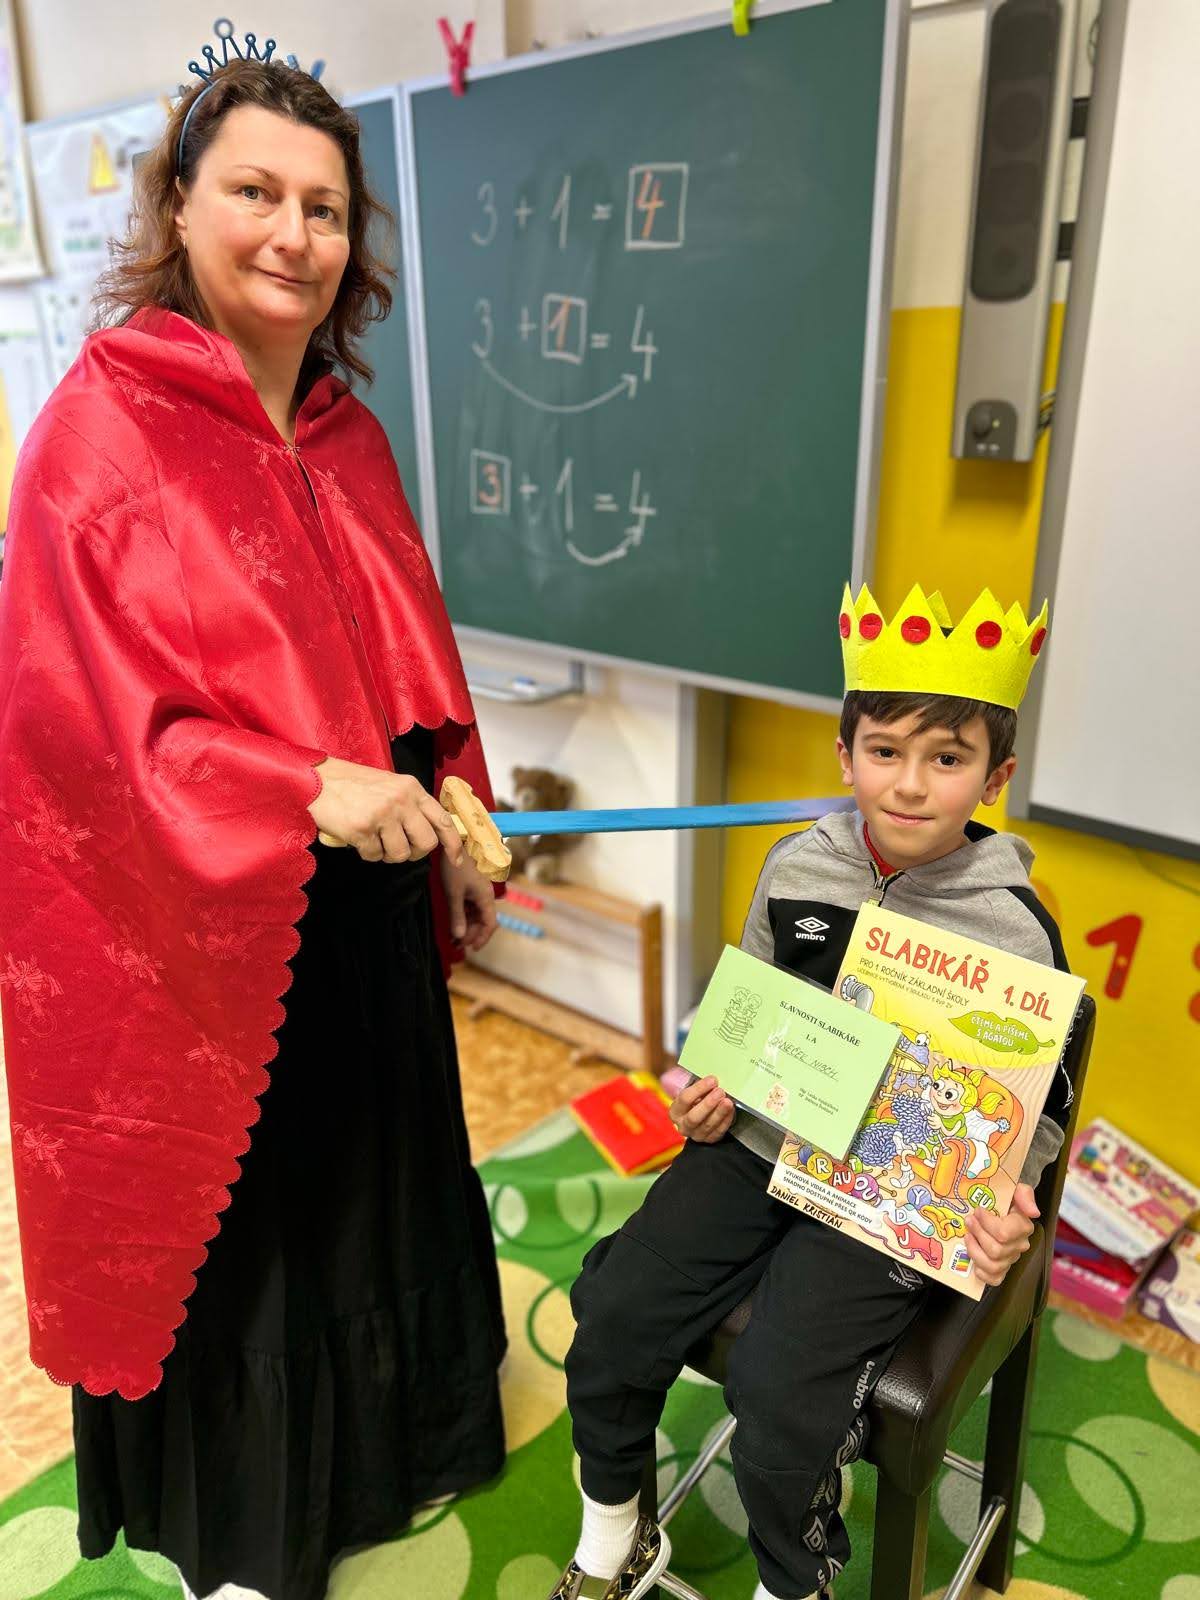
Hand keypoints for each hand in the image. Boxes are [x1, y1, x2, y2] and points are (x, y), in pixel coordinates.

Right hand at [308, 756, 463, 866]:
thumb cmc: (350, 783)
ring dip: (386, 854)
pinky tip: (357, 839)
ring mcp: (382, 815)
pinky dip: (365, 853)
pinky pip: (374, 856)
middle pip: (426, 843)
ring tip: (373, 840)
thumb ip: (409, 804)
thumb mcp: (388, 785)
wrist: (315, 779)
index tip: (457, 860)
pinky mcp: (362, 829)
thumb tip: (425, 833)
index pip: (443, 820)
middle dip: (414, 853)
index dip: (453, 844)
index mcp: (411, 788)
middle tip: (398, 849)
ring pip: (400, 854)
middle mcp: (401, 800)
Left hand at [441, 851, 497, 952]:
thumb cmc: (455, 868)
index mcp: (486, 898)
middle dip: (471, 935)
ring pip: (476, 915)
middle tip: (457, 945)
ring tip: (453, 938)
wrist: (453, 845)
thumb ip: (457, 916)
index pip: (490, 924)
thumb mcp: (454, 894)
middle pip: (483, 921)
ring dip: (466, 927)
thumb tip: (459, 936)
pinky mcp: (471, 889)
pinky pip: (470, 907)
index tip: (471, 949)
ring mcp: (478, 892)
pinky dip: (463, 917)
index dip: (482, 938)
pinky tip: (454, 923)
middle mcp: (485, 896)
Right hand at [669, 1075, 734, 1143]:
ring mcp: (696, 1135)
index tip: (712, 1080)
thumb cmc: (696, 1100)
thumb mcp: (692, 1091)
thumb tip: (710, 1077)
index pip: (684, 1099)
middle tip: (720, 1092)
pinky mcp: (709, 1140)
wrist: (701, 1116)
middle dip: (708, 1104)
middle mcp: (683, 1125)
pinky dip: (726, 1120)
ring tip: (728, 1101)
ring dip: (719, 1112)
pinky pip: (718, 1132)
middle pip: (693, 1117)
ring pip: (707, 1125)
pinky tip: (731, 1110)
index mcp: (675, 1111)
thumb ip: (698, 1085)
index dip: (699, 1089)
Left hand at [966, 1183, 1038, 1286]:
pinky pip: (994, 1279)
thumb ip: (1024, 1194)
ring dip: (975, 1251)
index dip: (986, 1222)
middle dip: (977, 1234)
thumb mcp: (1015, 1188)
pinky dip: (982, 1272)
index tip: (978, 1210)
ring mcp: (1011, 1258)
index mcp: (1023, 1227)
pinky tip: (974, 1260)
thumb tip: (1033, 1212)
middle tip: (969, 1221)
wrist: (1000, 1205)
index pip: (1003, 1233)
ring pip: (993, 1265)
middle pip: (995, 1250)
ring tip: (968, 1236)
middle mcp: (1019, 1245)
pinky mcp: (1002, 1268)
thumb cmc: (1006, 1198)